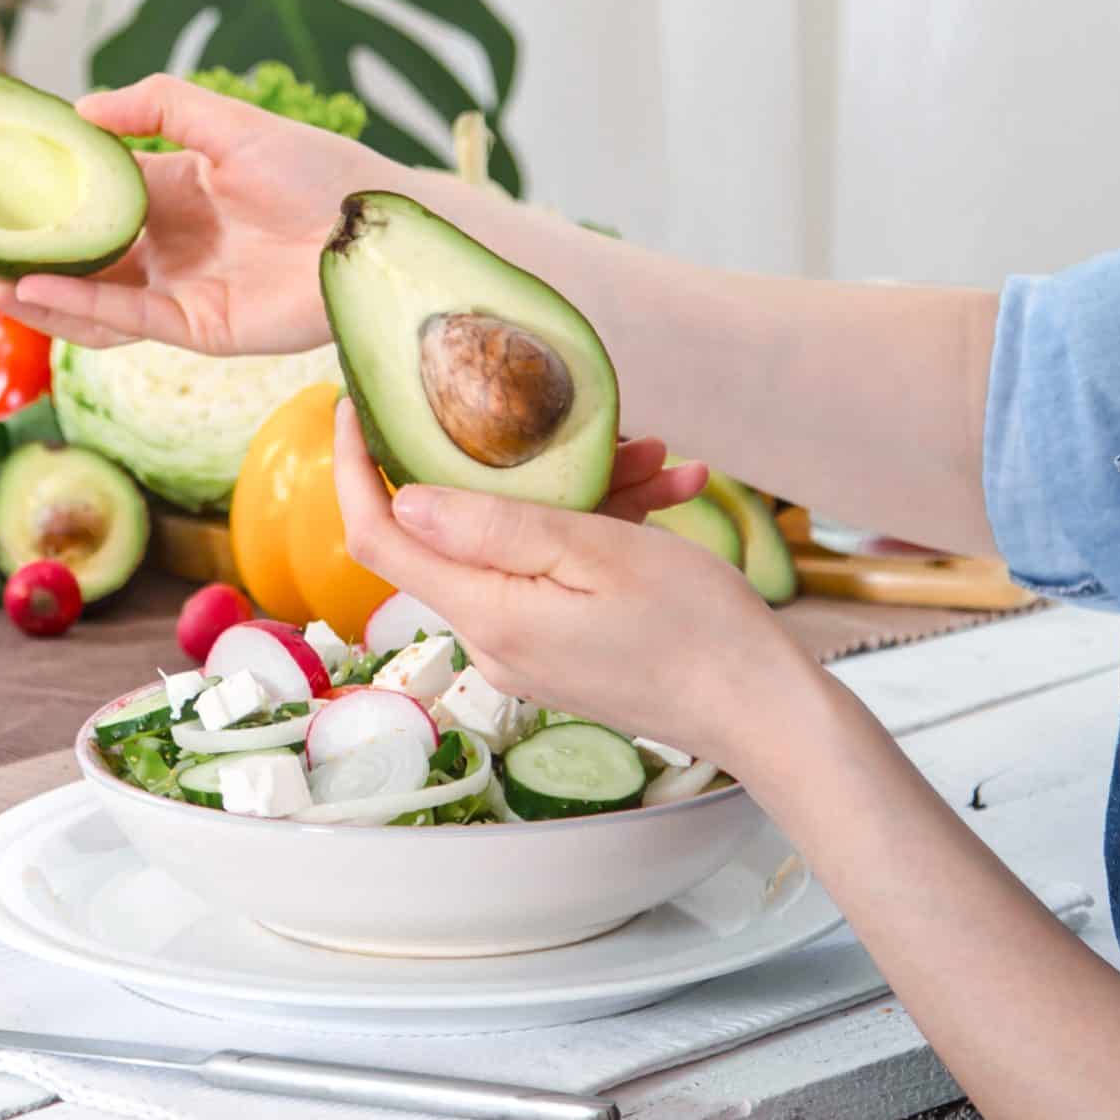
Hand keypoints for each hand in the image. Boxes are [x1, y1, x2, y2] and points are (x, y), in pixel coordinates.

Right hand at [0, 75, 394, 354]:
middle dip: (26, 254)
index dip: (43, 194)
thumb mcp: (230, 122)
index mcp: (176, 191)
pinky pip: (128, 321)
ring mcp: (184, 289)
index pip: (94, 195)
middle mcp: (173, 244)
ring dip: (38, 292)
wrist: (375, 227)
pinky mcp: (202, 328)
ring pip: (95, 298)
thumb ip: (158, 105)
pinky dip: (79, 308)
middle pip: (84, 254)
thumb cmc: (318, 168)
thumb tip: (80, 109)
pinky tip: (34, 289)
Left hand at [332, 402, 804, 767]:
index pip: (379, 538)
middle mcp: (493, 637)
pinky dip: (604, 530)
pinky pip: (557, 573)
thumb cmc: (696, 630)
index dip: (355, 470)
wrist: (763, 711)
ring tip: (658, 460)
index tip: (357, 409)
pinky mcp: (562, 649)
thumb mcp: (599, 553)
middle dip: (513, 465)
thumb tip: (407, 499)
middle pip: (460, 532)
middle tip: (589, 427)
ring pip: (522, 545)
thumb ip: (496, 527)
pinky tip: (667, 494)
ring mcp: (528, 647)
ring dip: (583, 493)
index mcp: (487, 613)